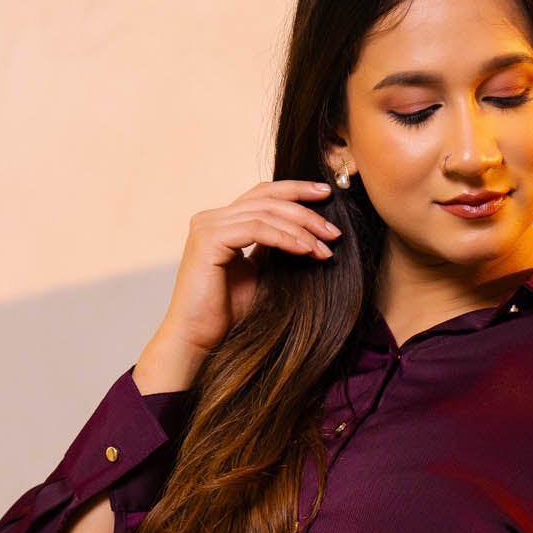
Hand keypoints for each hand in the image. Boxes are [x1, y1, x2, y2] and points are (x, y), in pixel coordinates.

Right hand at [134, 180, 344, 391]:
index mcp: (222, 223)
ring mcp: (208, 226)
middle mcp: (211, 218)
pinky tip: (306, 250)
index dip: (295, 190)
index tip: (326, 195)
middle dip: (305, 211)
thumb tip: (309, 236)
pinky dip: (285, 238)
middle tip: (334, 231)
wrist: (198, 341)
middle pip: (266, 198)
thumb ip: (274, 251)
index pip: (263, 195)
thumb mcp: (259, 276)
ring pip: (265, 213)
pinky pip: (256, 229)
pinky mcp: (209, 240)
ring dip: (301, 229)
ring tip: (326, 248)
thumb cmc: (227, 316)